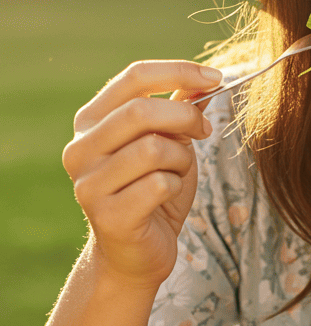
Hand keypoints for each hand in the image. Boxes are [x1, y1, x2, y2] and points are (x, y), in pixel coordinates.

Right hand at [62, 60, 222, 289]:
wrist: (136, 253)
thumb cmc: (153, 188)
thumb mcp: (168, 140)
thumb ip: (181, 107)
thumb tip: (207, 79)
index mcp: (91, 121)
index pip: (134, 78)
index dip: (178, 71)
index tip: (215, 77)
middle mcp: (80, 149)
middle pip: (141, 111)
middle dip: (185, 116)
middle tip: (204, 130)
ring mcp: (88, 184)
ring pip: (153, 148)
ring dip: (181, 158)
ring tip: (177, 170)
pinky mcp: (107, 216)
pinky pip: (159, 184)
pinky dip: (175, 185)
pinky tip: (165, 196)